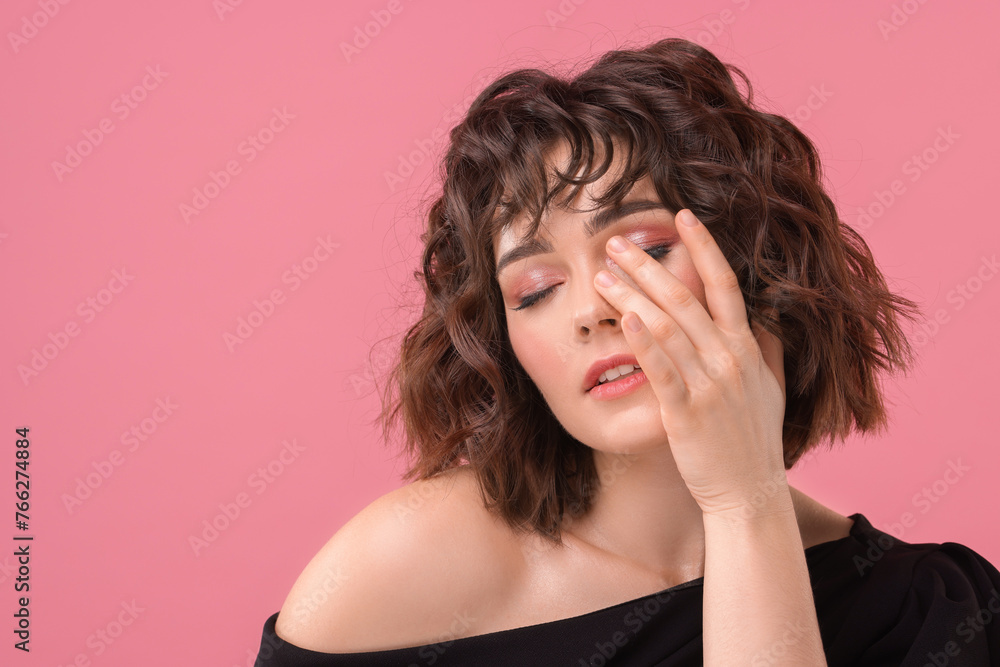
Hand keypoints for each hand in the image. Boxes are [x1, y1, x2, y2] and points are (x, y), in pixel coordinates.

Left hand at [593, 209, 789, 516]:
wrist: (749, 492)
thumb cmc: (754, 439)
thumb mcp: (770, 387)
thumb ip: (767, 347)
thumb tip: (764, 315)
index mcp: (746, 347)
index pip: (724, 284)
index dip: (702, 247)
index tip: (680, 216)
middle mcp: (728, 359)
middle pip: (684, 298)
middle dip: (647, 265)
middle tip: (615, 242)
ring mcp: (708, 385)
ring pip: (666, 327)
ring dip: (632, 296)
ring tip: (602, 276)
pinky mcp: (686, 413)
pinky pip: (663, 370)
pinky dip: (644, 341)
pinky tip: (625, 318)